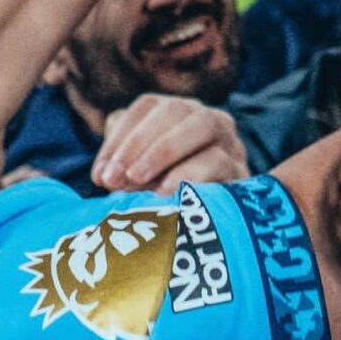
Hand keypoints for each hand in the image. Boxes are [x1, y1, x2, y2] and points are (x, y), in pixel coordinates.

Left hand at [89, 92, 248, 194]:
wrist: (213, 232)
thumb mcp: (142, 177)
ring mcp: (229, 140)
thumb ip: (123, 163)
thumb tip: (103, 172)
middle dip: (139, 142)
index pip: (148, 106)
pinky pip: (218, 160)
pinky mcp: (241, 169)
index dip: (121, 135)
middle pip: (175, 109)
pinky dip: (188, 172)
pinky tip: (164, 192)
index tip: (99, 175)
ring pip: (202, 125)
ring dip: (163, 151)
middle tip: (114, 178)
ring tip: (134, 182)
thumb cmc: (168, 199)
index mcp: (179, 113)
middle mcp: (206, 118)